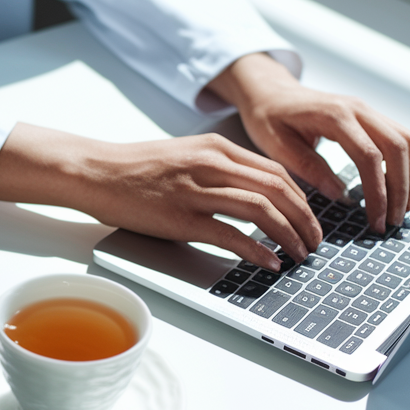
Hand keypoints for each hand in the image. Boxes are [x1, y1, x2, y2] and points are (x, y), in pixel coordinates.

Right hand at [0, 124, 322, 269]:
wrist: (95, 171)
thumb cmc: (136, 168)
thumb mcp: (185, 154)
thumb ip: (219, 168)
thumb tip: (256, 193)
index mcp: (216, 148)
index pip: (277, 172)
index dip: (304, 199)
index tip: (312, 219)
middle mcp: (211, 164)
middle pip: (279, 190)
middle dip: (305, 219)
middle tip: (315, 242)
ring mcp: (196, 190)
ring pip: (262, 210)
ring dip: (289, 235)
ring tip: (299, 254)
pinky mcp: (180, 217)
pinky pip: (231, 234)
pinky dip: (257, 250)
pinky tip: (269, 261)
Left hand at [208, 53, 409, 232]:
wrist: (271, 92)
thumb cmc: (268, 118)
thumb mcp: (277, 147)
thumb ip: (309, 169)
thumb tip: (342, 197)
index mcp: (333, 115)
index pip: (369, 156)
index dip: (378, 192)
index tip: (376, 221)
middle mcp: (358, 108)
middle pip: (398, 147)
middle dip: (401, 188)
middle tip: (393, 222)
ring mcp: (367, 109)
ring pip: (406, 141)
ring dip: (409, 176)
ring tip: (400, 209)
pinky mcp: (369, 116)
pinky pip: (399, 138)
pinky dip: (404, 163)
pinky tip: (396, 188)